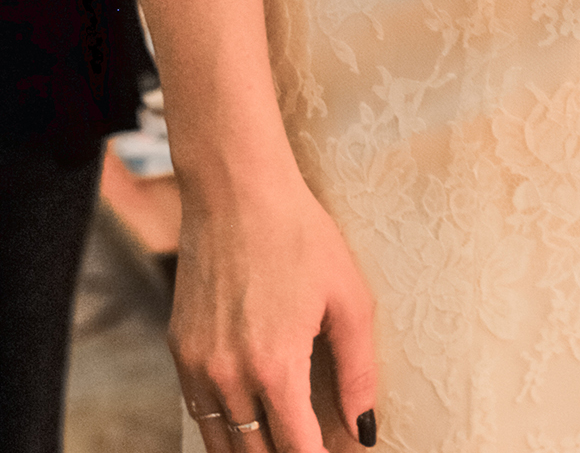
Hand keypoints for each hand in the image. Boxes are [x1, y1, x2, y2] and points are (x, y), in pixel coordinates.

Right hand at [172, 167, 376, 452]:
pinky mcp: (178, 349)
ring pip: (222, 442)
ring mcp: (196, 365)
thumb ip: (358, 371)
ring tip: (283, 439)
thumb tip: (364, 429)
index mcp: (275, 366)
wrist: (235, 190)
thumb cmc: (298, 234)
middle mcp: (228, 376)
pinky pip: (199, 412)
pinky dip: (224, 426)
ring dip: (253, 449)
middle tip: (313, 444)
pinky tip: (249, 418)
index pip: (297, 450)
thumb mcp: (347, 297)